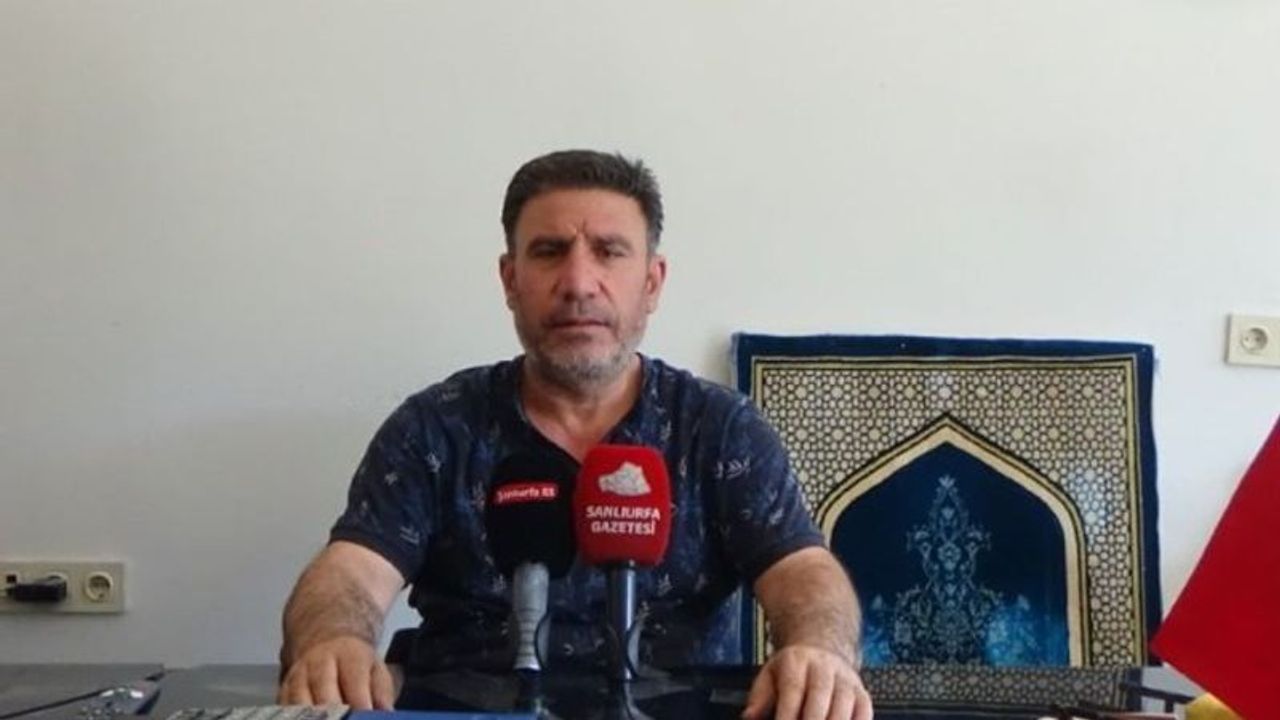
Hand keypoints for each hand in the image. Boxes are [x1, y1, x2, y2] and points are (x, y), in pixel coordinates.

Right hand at [278, 635, 395, 709]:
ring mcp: (299, 674)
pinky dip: (295, 717)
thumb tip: (385, 713)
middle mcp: (320, 661)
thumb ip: (381, 693)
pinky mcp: (285, 688)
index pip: (354, 679)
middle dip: (334, 712)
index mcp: (348, 654)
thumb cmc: (354, 661)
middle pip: (324, 690)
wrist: (326, 640)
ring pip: (300, 700)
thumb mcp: (376, 669)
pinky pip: (286, 707)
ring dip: (312, 716)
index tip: (365, 714)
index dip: (359, 701)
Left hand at [742, 645, 871, 719]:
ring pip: (843, 706)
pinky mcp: (861, 692)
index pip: (793, 690)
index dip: (788, 714)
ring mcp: (845, 679)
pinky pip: (864, 712)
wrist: (822, 647)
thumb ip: (759, 698)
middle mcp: (823, 667)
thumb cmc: (792, 669)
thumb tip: (749, 716)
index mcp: (796, 662)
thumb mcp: (770, 675)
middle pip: (819, 698)